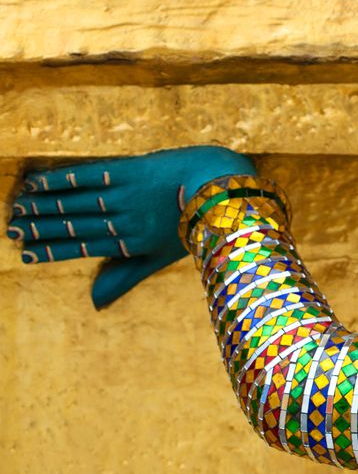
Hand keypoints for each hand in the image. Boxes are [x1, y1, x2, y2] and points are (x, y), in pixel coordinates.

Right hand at [7, 146, 254, 308]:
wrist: (219, 184)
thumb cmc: (193, 221)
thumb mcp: (163, 256)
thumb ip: (127, 276)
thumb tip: (94, 303)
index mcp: (133, 243)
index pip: (84, 248)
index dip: (53, 251)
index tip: (25, 254)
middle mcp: (126, 221)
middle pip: (74, 225)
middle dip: (40, 228)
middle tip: (10, 230)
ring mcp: (128, 195)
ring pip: (76, 202)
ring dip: (43, 204)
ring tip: (16, 207)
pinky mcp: (131, 170)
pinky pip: (89, 175)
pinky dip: (62, 179)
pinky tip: (38, 181)